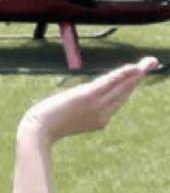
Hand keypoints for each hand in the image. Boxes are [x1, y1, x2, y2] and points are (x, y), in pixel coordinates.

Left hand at [19, 56, 158, 145]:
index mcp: (100, 121)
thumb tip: (76, 101)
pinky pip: (110, 83)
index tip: (137, 75)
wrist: (38, 130)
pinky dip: (123, 74)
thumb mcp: (64, 118)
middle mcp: (103, 114)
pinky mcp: (88, 96)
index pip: (118, 100)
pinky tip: (133, 67)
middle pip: (125, 92)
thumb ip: (76, 111)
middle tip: (152, 63)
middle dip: (139, 77)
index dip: (129, 86)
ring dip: (136, 72)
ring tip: (150, 62)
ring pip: (121, 86)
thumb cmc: (45, 125)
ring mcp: (97, 106)